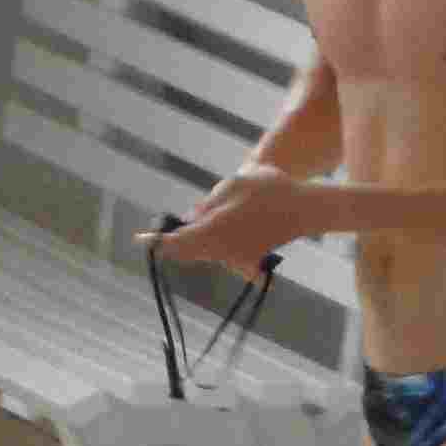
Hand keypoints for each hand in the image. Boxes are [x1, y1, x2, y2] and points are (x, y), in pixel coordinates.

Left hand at [160, 170, 320, 271]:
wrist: (304, 208)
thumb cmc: (268, 189)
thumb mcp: (232, 186)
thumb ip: (207, 205)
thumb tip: (189, 220)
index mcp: (215, 229)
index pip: (177, 242)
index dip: (157, 242)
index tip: (141, 240)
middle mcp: (224, 249)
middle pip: (188, 252)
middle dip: (173, 243)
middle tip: (155, 236)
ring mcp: (237, 257)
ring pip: (205, 251)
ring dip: (195, 242)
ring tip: (198, 227)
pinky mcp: (247, 260)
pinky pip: (222, 253)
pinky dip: (215, 244)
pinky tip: (222, 231)